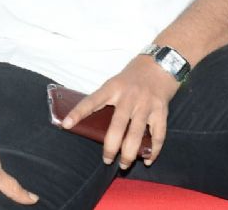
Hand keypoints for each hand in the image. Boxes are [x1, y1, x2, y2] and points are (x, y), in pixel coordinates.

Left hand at [62, 54, 180, 168]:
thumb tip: (91, 123)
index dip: (78, 113)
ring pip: (136, 134)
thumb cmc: (133, 75)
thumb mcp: (116, 82)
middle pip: (117, 126)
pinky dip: (153, 150)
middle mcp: (129, 96)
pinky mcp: (161, 110)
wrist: (161, 63)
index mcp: (113, 88)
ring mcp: (146, 104)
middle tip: (106, 159)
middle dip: (111, 146)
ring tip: (124, 164)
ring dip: (129, 153)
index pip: (92, 101)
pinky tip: (147, 159)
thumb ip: (107, 99)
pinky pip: (158, 135)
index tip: (66, 125)